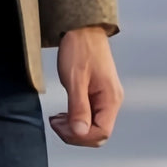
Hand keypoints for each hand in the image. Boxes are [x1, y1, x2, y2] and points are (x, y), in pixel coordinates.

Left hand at [49, 27, 122, 147]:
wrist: (82, 29)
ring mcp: (105, 98)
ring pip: (92, 126)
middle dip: (75, 134)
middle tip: (55, 123)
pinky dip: (75, 119)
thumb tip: (80, 133)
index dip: (80, 137)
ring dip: (74, 128)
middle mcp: (112, 101)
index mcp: (110, 99)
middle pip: (98, 133)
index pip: (101, 133)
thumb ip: (78, 108)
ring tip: (56, 119)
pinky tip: (62, 115)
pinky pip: (89, 115)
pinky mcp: (97, 94)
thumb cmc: (79, 50)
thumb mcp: (75, 79)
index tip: (60, 127)